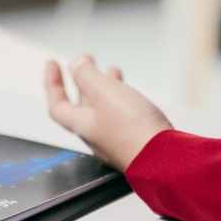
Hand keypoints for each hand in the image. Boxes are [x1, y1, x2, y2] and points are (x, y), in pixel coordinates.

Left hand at [44, 54, 171, 172]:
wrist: (167, 159)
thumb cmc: (134, 130)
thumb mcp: (104, 91)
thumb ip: (86, 75)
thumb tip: (74, 65)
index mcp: (83, 125)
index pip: (57, 106)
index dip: (53, 84)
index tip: (52, 64)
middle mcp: (97, 136)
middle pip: (82, 106)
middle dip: (84, 81)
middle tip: (86, 62)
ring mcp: (118, 141)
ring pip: (105, 110)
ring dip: (106, 88)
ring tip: (113, 71)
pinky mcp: (138, 142)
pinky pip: (124, 117)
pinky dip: (124, 100)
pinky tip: (133, 94)